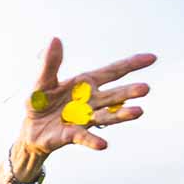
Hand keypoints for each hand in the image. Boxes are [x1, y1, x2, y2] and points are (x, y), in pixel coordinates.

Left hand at [17, 37, 156, 159]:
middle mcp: (91, 101)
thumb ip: (49, 63)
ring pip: (106, 116)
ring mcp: (85, 119)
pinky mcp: (73, 135)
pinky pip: (85, 137)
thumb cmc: (40, 102)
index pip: (112, 71)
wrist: (31, 129)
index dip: (131, 64)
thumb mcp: (42, 81)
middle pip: (114, 95)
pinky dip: (93, 140)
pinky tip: (103, 145)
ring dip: (122, 115)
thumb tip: (54, 39)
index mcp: (86, 84)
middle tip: (145, 88)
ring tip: (138, 112)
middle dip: (129, 92)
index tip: (152, 58)